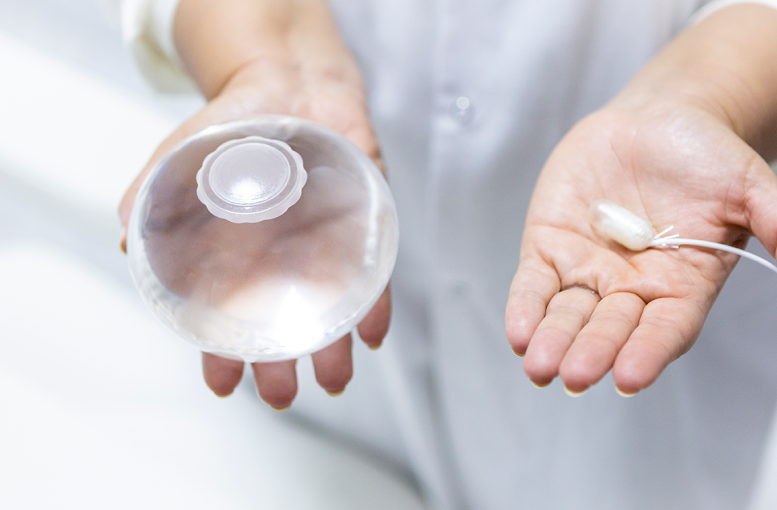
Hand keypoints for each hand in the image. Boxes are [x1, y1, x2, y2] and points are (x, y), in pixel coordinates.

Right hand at [119, 58, 390, 408]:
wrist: (288, 80)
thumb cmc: (233, 125)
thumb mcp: (181, 156)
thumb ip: (152, 197)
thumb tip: (127, 244)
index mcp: (240, 255)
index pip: (231, 316)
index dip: (225, 354)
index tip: (222, 385)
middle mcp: (285, 259)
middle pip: (286, 323)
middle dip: (282, 365)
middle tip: (281, 397)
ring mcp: (325, 243)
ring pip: (333, 307)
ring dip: (334, 348)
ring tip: (333, 381)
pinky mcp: (363, 220)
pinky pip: (374, 270)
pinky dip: (376, 301)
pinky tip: (372, 332)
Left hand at [505, 94, 776, 395]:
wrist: (658, 119)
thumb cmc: (708, 156)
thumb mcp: (752, 185)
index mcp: (681, 285)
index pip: (664, 329)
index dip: (648, 351)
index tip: (630, 376)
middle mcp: (631, 287)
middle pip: (610, 328)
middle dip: (592, 351)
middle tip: (574, 376)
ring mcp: (588, 270)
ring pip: (567, 314)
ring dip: (552, 341)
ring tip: (538, 367)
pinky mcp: (550, 246)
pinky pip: (534, 284)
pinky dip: (525, 307)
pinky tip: (518, 333)